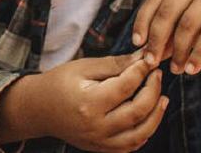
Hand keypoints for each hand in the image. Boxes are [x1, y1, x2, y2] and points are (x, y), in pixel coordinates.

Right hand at [24, 54, 168, 151]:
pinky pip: (131, 146)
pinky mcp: (101, 148)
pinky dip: (145, 132)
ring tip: (163, 98)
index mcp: (88, 102)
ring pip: (141, 133)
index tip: (149, 60)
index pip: (126, 86)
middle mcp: (95, 125)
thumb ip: (115, 64)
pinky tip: (149, 117)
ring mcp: (99, 141)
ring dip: (157, 115)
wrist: (37, 110)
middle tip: (157, 76)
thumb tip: (143, 57)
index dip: (142, 71)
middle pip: (138, 110)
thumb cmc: (58, 83)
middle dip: (154, 90)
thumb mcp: (83, 68)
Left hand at [131, 0, 200, 74]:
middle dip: (157, 39)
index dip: (142, 22)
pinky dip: (198, 54)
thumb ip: (171, 32)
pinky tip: (192, 68)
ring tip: (176, 69)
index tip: (137, 44)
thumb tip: (147, 53)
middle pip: (167, 12)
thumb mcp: (191, 22)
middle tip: (152, 61)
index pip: (155, 1)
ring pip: (188, 24)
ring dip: (178, 51)